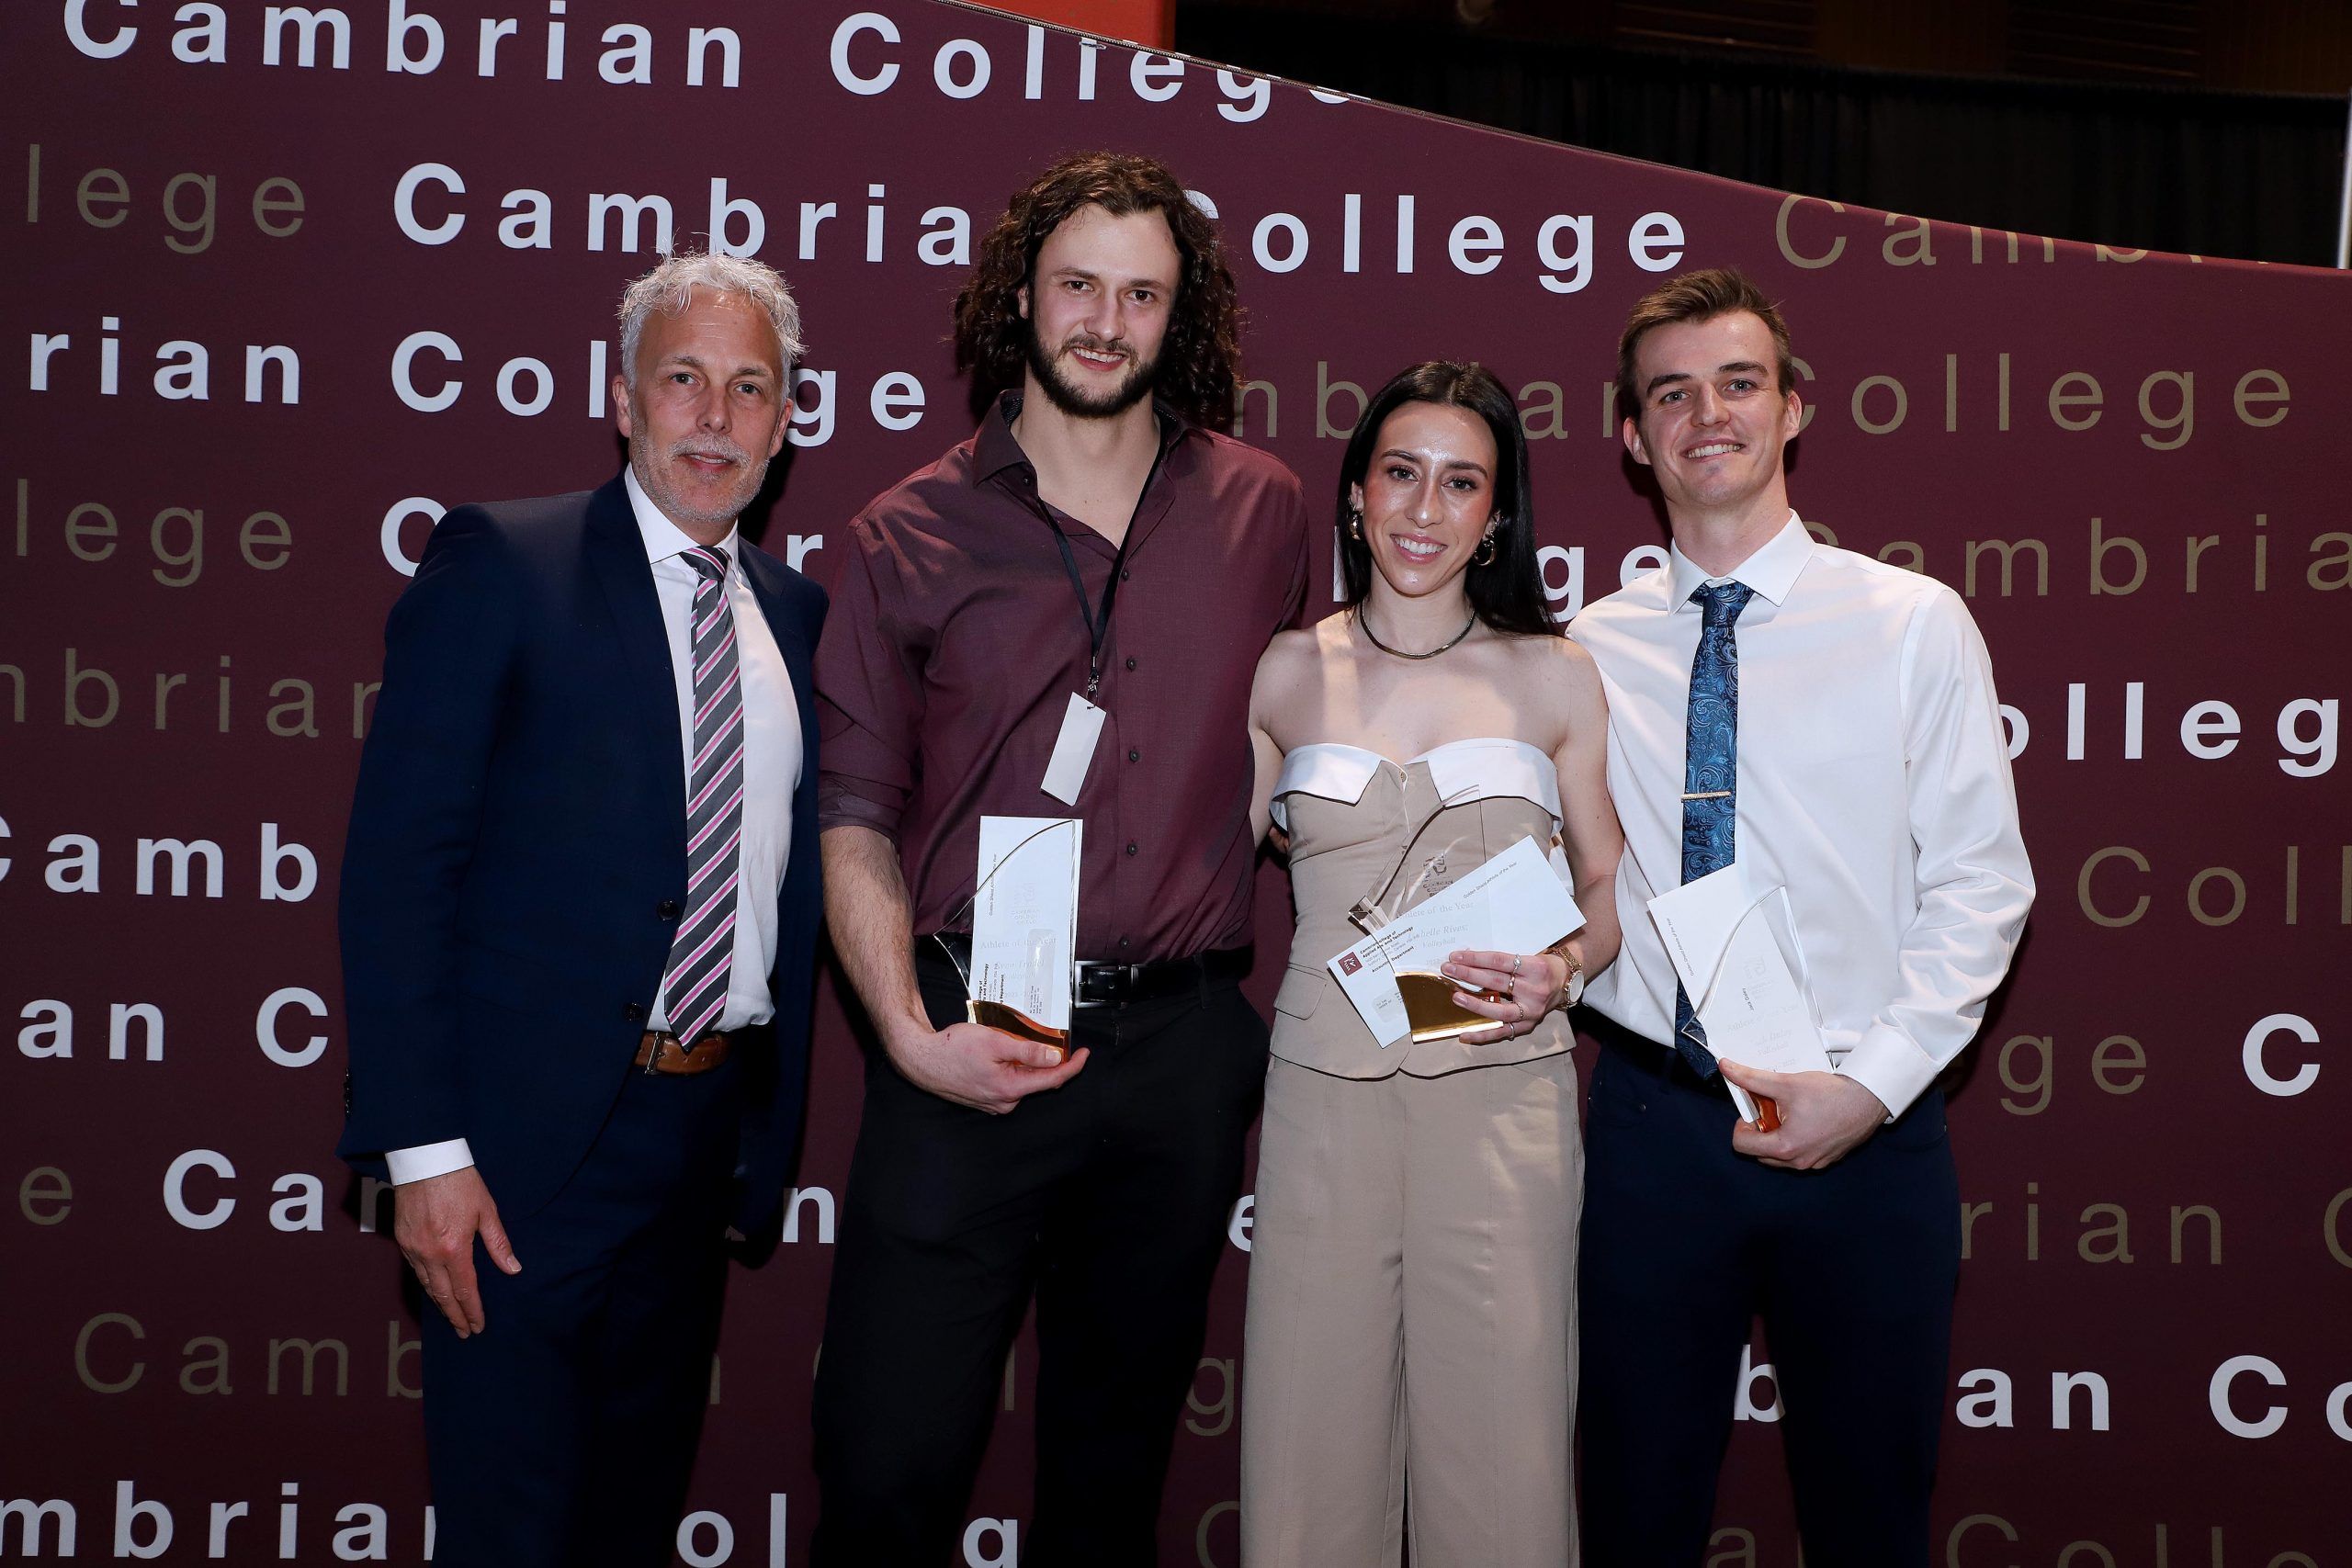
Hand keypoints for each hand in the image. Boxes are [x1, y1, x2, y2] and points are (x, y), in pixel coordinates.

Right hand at [393, 1166, 520, 1337]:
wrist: (425, 1160)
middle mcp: (430, 1254)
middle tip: (465, 1332)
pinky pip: (415, 1270)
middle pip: (443, 1295)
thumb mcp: (487, 1210)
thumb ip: (498, 1243)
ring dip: (440, 1304)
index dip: (472, 1310)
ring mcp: (413, 1248)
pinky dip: (426, 1285)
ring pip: (426, 1285)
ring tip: (452, 1317)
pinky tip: (434, 1290)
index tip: (478, 1326)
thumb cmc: (460, 1181)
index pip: (465, 1290)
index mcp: (454, 1248)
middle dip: (455, 1316)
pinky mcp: (401, 1240)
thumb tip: (513, 1269)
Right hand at [886, 1019, 1088, 1113]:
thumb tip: (1055, 1057)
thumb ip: (1027, 1051)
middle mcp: (1005, 1102)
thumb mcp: (995, 1042)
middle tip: (1040, 1035)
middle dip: (1045, 1059)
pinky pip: (1008, 1083)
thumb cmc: (954, 1049)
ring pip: (1022, 1080)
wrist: (922, 1060)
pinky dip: (1012, 1068)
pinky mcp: (986, 1099)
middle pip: (1038, 1080)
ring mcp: (994, 1103)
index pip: (1053, 1080)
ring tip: (1008, 1041)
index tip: (1085, 1053)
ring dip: (1025, 1062)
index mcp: (1010, 1089)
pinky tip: (998, 1053)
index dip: (1073, 1066)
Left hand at [1440, 948, 1571, 1044]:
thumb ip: (1502, 961)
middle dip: (1469, 975)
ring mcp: (1531, 1010)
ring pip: (1499, 1010)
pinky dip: (1482, 1035)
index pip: (1499, 961)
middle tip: (1448, 970)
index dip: (1476, 959)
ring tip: (1456, 997)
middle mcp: (1534, 990)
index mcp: (1534, 967)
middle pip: (1496, 982)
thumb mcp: (1528, 956)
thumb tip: (1466, 960)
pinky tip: (1464, 1034)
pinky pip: (1502, 1032)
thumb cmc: (1542, 966)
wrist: (1566, 982)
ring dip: (1474, 1004)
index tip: (1455, 956)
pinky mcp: (1528, 1025)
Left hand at [1722, 1063, 1887, 1170]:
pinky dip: (1796, 1139)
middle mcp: (1800, 1162)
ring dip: (1777, 1135)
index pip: (1741, 1145)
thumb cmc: (1833, 1095)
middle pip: (1760, 1152)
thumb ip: (1752, 1078)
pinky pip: (1801, 1154)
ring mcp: (1815, 1162)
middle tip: (1769, 1108)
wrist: (1870, 1099)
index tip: (1751, 1109)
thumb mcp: (1786, 1083)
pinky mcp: (1828, 1158)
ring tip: (1788, 1111)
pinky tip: (1806, 1118)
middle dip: (1759, 1130)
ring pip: (1780, 1155)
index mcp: (1785, 1148)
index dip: (1741, 1124)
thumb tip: (1727, 1068)